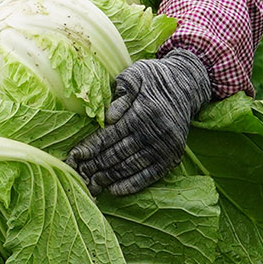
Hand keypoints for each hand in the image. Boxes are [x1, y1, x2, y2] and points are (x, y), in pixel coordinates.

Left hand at [70, 51, 210, 196]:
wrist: (188, 84)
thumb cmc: (155, 77)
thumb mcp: (137, 74)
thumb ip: (122, 92)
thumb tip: (108, 116)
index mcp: (141, 112)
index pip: (109, 135)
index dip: (90, 147)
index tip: (75, 156)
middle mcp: (153, 132)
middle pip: (117, 154)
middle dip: (95, 165)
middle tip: (79, 174)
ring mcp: (163, 146)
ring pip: (130, 166)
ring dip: (109, 177)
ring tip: (92, 184)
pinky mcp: (172, 155)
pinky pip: (150, 175)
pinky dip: (131, 184)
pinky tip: (114, 190)